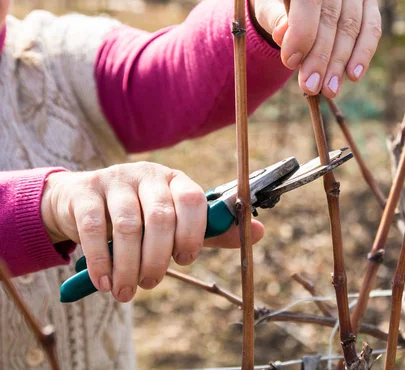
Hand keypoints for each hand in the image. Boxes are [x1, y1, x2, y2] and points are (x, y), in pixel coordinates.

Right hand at [41, 162, 264, 302]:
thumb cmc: (141, 217)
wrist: (83, 201)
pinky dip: (101, 260)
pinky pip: (93, 228)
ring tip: (126, 292)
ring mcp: (116, 180)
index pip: (193, 199)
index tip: (185, 260)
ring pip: (128, 225)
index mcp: (176, 181)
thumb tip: (260, 232)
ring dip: (129, 266)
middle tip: (151, 285)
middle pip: (161, 216)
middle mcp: (149, 175)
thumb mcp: (179, 222)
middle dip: (158, 258)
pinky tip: (105, 281)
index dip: (192, 232)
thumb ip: (213, 230)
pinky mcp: (86, 191)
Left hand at [249, 0, 381, 98]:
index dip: (301, 32)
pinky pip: (371, 28)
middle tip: (311, 87)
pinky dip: (363, 53)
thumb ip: (275, 19)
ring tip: (329, 90)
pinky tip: (353, 75)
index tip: (290, 63)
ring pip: (350, 27)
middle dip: (320, 57)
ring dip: (340, 62)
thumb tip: (285, 37)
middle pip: (330, 16)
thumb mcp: (267, 4)